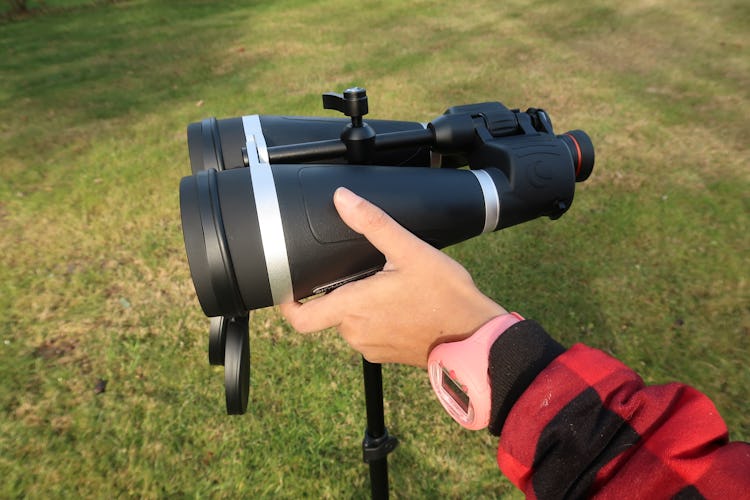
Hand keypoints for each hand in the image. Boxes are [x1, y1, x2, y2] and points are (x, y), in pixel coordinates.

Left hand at [280, 187, 506, 367]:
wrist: (475, 337)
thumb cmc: (446, 296)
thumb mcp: (410, 251)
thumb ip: (373, 223)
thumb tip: (342, 199)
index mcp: (353, 307)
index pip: (302, 318)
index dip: (288, 305)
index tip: (289, 290)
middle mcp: (356, 332)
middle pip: (332, 311)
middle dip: (343, 291)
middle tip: (369, 273)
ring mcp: (371, 346)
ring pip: (352, 321)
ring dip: (362, 305)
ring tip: (391, 287)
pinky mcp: (387, 355)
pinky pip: (371, 334)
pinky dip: (378, 319)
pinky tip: (402, 305)